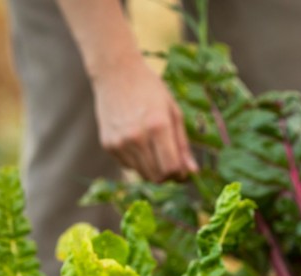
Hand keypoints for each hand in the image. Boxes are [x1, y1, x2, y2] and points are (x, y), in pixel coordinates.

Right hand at [92, 61, 197, 181]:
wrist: (115, 72)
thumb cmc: (149, 89)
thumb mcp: (173, 112)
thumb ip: (182, 144)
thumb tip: (192, 171)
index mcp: (158, 126)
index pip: (171, 168)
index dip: (180, 175)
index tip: (184, 171)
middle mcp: (137, 138)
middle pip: (157, 176)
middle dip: (168, 175)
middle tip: (172, 164)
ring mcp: (120, 143)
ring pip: (142, 174)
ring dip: (153, 169)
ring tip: (156, 150)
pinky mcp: (108, 145)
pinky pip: (128, 165)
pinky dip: (137, 161)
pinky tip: (138, 142)